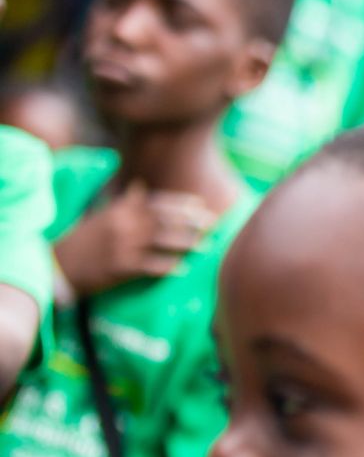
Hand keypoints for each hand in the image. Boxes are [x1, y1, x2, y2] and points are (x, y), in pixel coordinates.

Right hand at [52, 181, 212, 295]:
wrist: (58, 264)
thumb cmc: (85, 241)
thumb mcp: (103, 216)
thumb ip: (125, 203)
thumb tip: (141, 187)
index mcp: (119, 210)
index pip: (155, 203)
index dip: (180, 204)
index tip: (201, 206)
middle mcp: (122, 224)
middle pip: (163, 220)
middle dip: (190, 221)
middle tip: (212, 225)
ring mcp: (121, 245)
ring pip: (160, 241)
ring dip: (185, 243)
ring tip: (204, 246)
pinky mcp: (119, 267)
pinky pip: (149, 266)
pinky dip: (167, 266)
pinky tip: (182, 269)